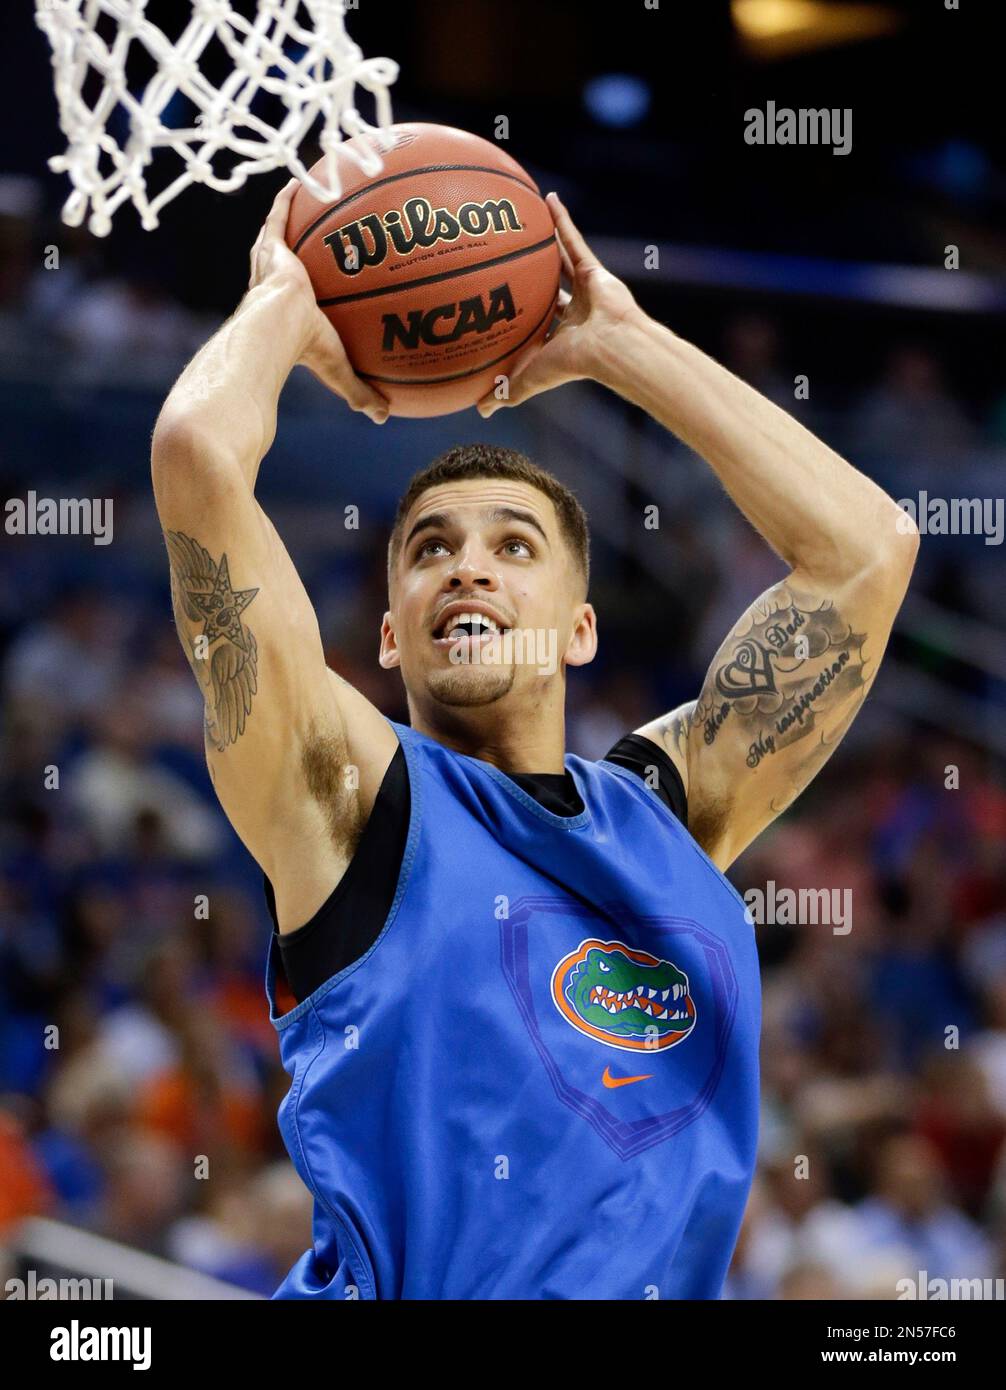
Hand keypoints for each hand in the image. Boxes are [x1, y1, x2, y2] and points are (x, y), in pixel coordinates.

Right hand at [249, 180, 389, 423]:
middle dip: (296, 241)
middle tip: (314, 226)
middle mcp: (274, 282)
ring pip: (280, 232)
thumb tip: (384, 416)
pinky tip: (306, 175)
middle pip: (284, 256)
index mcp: (286, 309)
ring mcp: (271, 262)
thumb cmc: (303, 353)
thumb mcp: (340, 371)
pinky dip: (291, 197)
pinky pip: (281, 214)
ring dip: (290, 213)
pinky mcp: (272, 246)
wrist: (276, 331)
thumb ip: (360, 390)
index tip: (321, 276)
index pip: (296, 293)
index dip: (304, 284)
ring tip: (307, 190)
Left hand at [476, 192, 639, 416]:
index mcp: (559, 336)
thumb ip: (506, 392)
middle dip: (531, 275)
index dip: (520, 314)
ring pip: (558, 259)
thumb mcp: (531, 379)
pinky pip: (573, 239)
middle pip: (546, 287)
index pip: (535, 323)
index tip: (500, 303)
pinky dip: (562, 220)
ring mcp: (583, 288)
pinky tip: (547, 199)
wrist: (611, 347)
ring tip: (524, 219)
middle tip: (507, 257)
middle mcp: (571, 311)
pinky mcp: (593, 270)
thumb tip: (480, 411)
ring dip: (545, 241)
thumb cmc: (574, 365)